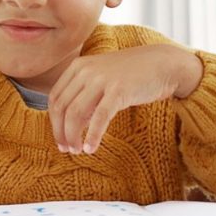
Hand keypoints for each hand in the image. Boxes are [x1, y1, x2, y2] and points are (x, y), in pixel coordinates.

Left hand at [48, 45, 202, 153]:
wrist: (163, 64)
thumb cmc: (131, 75)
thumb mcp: (101, 78)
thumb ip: (84, 94)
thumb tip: (68, 123)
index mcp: (77, 66)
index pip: (54, 97)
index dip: (53, 121)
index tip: (59, 139)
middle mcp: (85, 71)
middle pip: (62, 107)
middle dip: (61, 132)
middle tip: (66, 150)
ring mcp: (101, 80)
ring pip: (76, 113)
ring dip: (73, 136)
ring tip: (78, 151)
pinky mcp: (118, 90)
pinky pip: (99, 117)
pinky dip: (92, 135)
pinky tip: (91, 148)